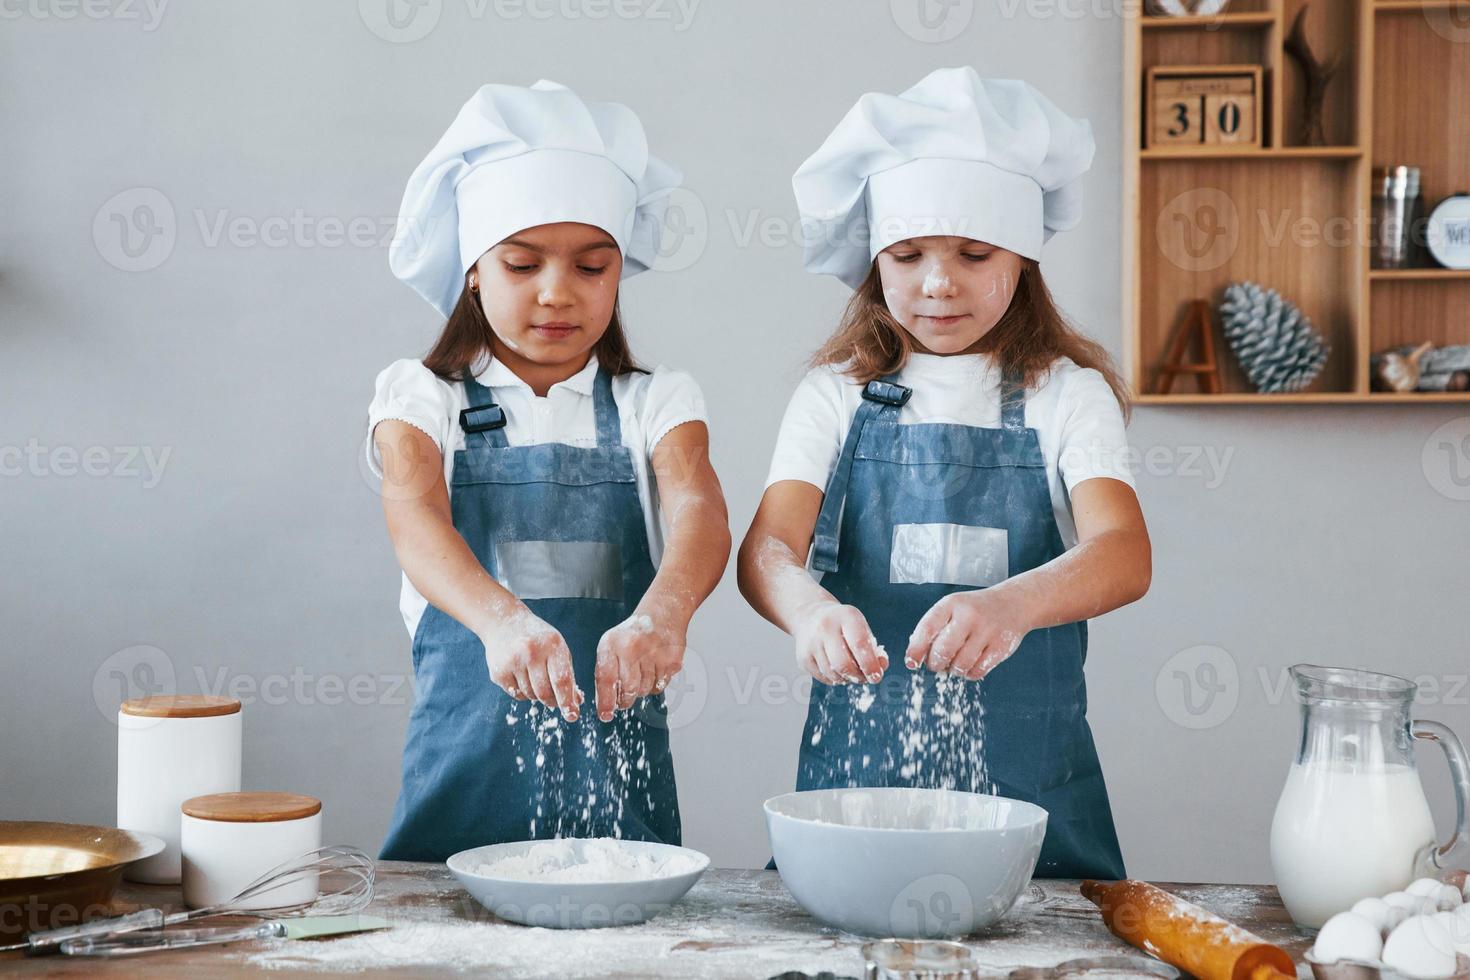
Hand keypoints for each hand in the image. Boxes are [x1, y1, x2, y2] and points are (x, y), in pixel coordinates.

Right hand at [480, 606, 582, 720]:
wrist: (504, 622)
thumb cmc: (538, 639)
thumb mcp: (557, 649)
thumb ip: (567, 675)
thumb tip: (575, 703)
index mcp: (552, 645)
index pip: (561, 681)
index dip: (567, 702)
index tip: (572, 716)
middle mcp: (531, 652)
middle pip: (544, 693)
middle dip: (552, 701)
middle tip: (554, 701)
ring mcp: (512, 661)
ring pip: (530, 695)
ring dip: (536, 695)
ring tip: (535, 677)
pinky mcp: (498, 672)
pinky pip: (516, 695)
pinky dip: (523, 692)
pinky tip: (521, 675)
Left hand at [595, 611, 686, 721]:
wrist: (662, 613)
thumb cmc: (633, 633)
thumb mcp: (611, 644)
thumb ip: (605, 671)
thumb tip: (605, 704)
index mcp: (612, 644)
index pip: (606, 679)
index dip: (605, 701)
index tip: (605, 715)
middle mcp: (633, 648)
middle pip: (628, 690)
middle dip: (625, 700)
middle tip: (624, 698)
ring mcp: (654, 654)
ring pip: (644, 691)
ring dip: (640, 689)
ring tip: (641, 672)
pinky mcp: (671, 661)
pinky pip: (660, 686)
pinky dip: (655, 683)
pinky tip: (654, 668)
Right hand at [792, 601, 886, 685]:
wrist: (810, 616)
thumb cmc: (843, 625)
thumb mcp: (860, 628)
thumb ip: (873, 649)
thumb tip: (880, 669)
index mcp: (846, 616)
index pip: (860, 644)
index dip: (870, 665)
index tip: (876, 676)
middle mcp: (825, 627)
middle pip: (844, 664)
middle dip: (858, 676)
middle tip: (865, 678)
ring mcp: (811, 643)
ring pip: (834, 674)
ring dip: (847, 679)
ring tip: (851, 671)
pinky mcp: (803, 657)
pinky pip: (824, 678)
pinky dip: (835, 679)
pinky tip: (837, 669)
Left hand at [905, 590, 1028, 680]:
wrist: (1012, 604)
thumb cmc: (975, 610)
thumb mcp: (952, 608)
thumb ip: (934, 628)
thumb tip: (917, 656)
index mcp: (951, 604)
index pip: (927, 628)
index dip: (916, 649)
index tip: (911, 662)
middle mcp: (969, 616)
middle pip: (943, 651)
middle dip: (935, 664)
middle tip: (936, 665)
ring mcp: (987, 631)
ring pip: (960, 665)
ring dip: (953, 671)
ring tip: (954, 664)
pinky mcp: (1001, 647)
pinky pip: (978, 671)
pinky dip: (969, 674)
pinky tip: (970, 666)